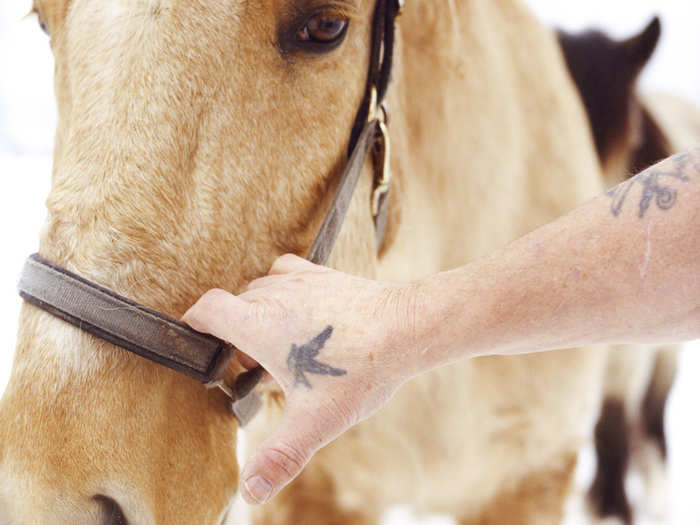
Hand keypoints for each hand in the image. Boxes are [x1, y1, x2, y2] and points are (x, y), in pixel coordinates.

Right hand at [182, 255, 417, 504]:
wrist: (406, 327)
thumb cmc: (360, 368)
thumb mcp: (315, 419)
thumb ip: (279, 455)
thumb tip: (251, 491)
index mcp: (259, 323)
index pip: (207, 309)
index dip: (195, 323)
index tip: (197, 340)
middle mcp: (274, 293)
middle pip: (234, 306)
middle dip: (234, 334)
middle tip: (254, 368)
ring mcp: (301, 280)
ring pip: (261, 290)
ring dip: (259, 315)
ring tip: (280, 347)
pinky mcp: (324, 275)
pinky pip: (289, 273)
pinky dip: (283, 290)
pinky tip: (300, 313)